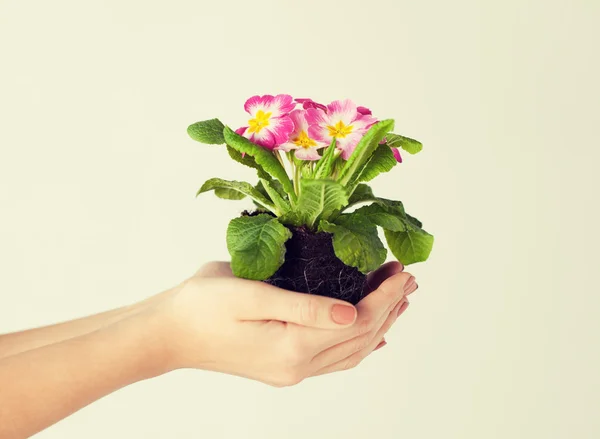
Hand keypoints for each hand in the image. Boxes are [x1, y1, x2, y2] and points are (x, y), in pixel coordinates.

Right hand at [155, 261, 416, 385]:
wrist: (168, 333)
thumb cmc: (201, 306)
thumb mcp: (250, 295)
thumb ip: (304, 307)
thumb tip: (352, 313)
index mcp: (292, 347)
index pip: (357, 321)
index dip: (385, 297)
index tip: (403, 272)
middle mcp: (297, 366)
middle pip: (361, 338)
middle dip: (389, 307)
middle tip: (408, 279)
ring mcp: (291, 370)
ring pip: (351, 351)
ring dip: (379, 324)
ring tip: (398, 300)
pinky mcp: (283, 366)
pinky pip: (334, 359)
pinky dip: (358, 343)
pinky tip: (370, 334)